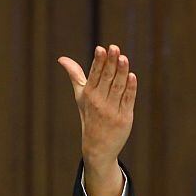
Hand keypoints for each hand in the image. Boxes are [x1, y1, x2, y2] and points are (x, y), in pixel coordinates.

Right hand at [57, 45, 137, 195]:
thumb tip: (62, 58)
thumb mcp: (80, 97)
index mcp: (89, 95)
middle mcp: (100, 101)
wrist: (98, 147)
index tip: (101, 48)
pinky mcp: (125, 117)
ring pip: (118, 87)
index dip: (98, 62)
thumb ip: (75, 76)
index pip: (94, 75)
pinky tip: (132, 76)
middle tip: (114, 48)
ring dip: (122, 72)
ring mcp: (113, 110)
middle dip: (110, 63)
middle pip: (107, 78)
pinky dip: (131, 89)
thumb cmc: (89, 117)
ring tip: (124, 58)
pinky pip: (128, 100)